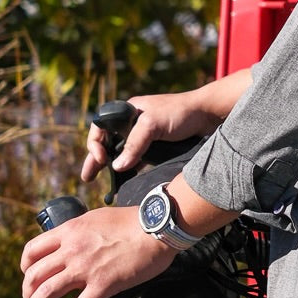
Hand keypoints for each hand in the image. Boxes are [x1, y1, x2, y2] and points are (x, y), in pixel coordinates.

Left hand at [21, 206, 173, 297]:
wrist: (156, 228)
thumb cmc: (132, 221)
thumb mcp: (97, 218)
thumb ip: (80, 231)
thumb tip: (73, 242)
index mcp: (69, 231)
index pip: (33, 250)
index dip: (25, 266)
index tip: (29, 276)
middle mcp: (71, 250)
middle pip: (34, 276)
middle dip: (27, 293)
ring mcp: (85, 269)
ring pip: (46, 294)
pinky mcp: (103, 284)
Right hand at [79, 92, 208, 182]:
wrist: (210, 115)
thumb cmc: (181, 113)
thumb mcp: (152, 125)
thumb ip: (134, 145)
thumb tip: (116, 166)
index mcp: (127, 111)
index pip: (100, 128)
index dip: (95, 144)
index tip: (100, 159)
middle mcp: (133, 123)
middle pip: (108, 143)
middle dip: (96, 160)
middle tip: (87, 178)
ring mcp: (145, 136)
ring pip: (122, 153)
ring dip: (112, 167)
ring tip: (104, 185)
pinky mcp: (157, 147)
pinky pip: (138, 160)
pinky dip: (130, 170)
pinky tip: (125, 182)